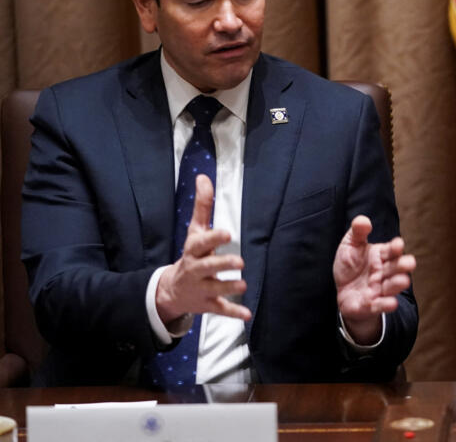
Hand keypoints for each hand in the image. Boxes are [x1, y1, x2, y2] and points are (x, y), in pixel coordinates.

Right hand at [155, 175, 250, 323]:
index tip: (227, 233)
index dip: (213, 238)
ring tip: (243, 286)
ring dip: (228, 289)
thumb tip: (204, 177)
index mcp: (194, 251)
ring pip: (215, 290)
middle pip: (207, 267)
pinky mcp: (208, 305)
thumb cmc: (191, 255)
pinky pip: (220, 310)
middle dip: (221, 265)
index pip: (201, 243)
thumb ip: (202, 206)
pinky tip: (247, 314)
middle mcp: (196, 270)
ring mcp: (201, 289)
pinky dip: (233, 313)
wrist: (171, 291)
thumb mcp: (194, 232)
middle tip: (239, 262)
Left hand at [334, 215, 415, 343]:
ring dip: (397, 284)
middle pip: (396, 268)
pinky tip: (392, 303)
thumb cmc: (351, 266)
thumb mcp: (350, 246)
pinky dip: (386, 305)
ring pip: (391, 286)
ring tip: (403, 281)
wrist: (342, 291)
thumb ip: (358, 232)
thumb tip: (363, 220)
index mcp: (380, 256)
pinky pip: (379, 305)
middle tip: (410, 262)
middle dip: (403, 265)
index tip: (398, 244)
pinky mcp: (371, 305)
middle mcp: (383, 272)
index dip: (395, 248)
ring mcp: (379, 289)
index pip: (390, 250)